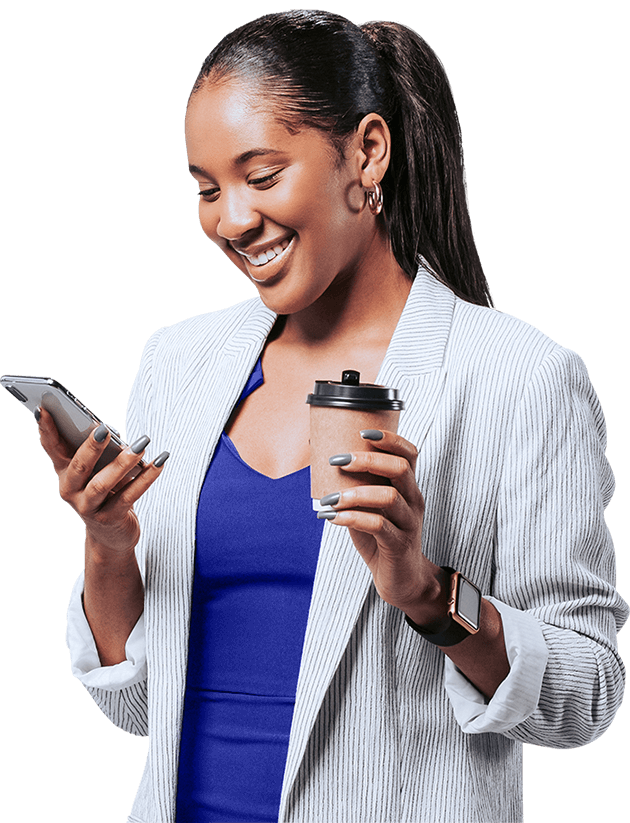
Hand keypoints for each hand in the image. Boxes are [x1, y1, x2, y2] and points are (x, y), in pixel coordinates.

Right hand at [37, 406, 168, 555]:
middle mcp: (70, 490)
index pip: (51, 447)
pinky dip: (146, 477)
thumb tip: (108, 431)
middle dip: (90, 447)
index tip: (43, 408)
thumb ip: (97, 450)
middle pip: (78, 466)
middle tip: (103, 429)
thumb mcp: (96, 470)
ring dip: (123, 462)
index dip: (46, 429)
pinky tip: (159, 462)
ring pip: (103, 484)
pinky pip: (129, 496)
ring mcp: (88, 507)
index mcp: (63, 472)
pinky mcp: (109, 519)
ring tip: (142, 444)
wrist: (111, 534)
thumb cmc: (104, 491)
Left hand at [318, 429, 445, 623]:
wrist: (402, 580)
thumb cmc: (382, 538)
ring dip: (353, 493)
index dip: (389, 438)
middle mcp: (413, 500)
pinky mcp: (399, 544)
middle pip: (399, 468)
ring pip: (388, 496)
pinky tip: (331, 516)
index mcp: (408, 487)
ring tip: (329, 498)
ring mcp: (409, 523)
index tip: (363, 432)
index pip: (409, 453)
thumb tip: (322, 464)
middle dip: (366, 460)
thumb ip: (355, 488)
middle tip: (337, 460)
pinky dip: (351, 517)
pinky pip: (377, 525)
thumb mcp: (369, 508)